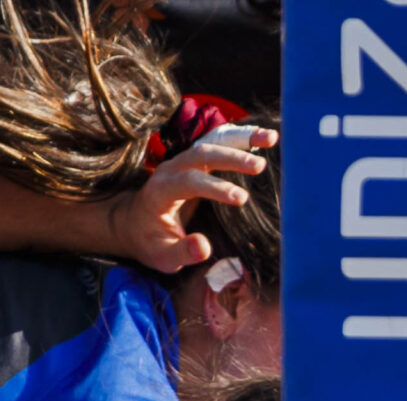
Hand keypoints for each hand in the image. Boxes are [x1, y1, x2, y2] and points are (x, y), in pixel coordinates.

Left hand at [106, 129, 277, 271]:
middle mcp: (170, 169)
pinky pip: (217, 143)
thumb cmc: (150, 242)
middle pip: (201, 154)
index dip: (215, 188)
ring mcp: (182, 160)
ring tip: (271, 138)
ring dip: (240, 140)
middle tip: (259, 167)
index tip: (242, 198)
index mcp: (160, 191)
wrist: (135, 222)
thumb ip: (182, 252)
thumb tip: (205, 247)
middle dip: (230, 158)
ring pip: (211, 142)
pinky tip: (264, 137)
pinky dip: (240, 139)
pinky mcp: (194, 160)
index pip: (188, 182)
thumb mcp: (162, 256)